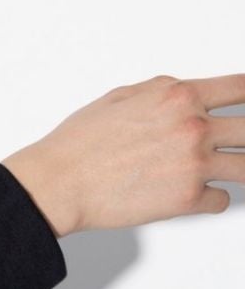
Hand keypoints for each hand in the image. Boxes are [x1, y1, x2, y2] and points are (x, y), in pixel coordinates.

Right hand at [0, 74, 240, 237]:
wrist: (60, 181)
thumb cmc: (79, 143)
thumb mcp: (119, 96)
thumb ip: (160, 90)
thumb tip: (182, 92)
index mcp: (178, 97)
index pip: (240, 89)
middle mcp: (193, 128)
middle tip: (238, 143)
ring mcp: (194, 164)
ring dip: (239, 169)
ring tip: (230, 171)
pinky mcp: (187, 199)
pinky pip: (221, 199)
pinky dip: (212, 198)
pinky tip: (197, 192)